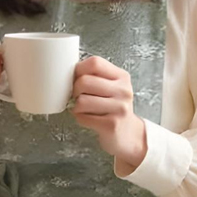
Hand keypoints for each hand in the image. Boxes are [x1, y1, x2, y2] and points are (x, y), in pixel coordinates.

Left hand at [71, 55, 146, 171]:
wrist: (127, 134)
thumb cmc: (113, 108)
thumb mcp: (112, 87)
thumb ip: (95, 76)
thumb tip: (68, 72)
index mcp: (122, 77)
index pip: (95, 63)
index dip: (79, 69)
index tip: (77, 78)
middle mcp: (123, 91)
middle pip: (84, 81)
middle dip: (75, 90)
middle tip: (79, 97)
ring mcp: (119, 108)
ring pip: (81, 100)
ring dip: (76, 106)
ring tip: (84, 109)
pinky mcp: (111, 125)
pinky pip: (82, 117)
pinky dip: (80, 118)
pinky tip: (88, 118)